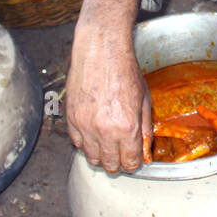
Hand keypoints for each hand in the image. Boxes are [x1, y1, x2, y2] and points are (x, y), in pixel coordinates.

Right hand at [65, 0, 151, 171]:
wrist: (101, 51)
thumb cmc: (125, 70)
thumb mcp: (144, 99)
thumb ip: (145, 128)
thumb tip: (145, 150)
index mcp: (126, 127)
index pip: (129, 163)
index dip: (133, 163)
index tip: (134, 158)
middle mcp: (104, 130)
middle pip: (109, 165)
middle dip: (118, 162)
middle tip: (121, 153)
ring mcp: (84, 125)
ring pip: (91, 157)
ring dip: (101, 155)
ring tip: (107, 144)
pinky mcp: (70, 118)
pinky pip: (76, 142)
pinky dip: (85, 142)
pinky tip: (93, 133)